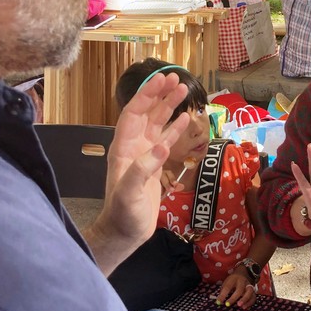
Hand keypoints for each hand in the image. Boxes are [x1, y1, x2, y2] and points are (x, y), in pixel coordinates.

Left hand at [85, 73, 188, 274]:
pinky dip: (176, 128)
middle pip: (146, 113)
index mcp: (123, 148)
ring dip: (169, 107)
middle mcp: (133, 146)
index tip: (161, 80)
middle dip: (159, 94)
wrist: (124, 232)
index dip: (147, 96)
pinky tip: (187, 118)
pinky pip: (166, 140)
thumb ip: (141, 170)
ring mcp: (144, 154)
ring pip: (157, 123)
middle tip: (176, 78)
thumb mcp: (129, 194)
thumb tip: (161, 147)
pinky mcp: (154, 165)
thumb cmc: (124, 214)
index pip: (134, 113)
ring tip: (184, 90)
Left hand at [217, 271, 257, 308]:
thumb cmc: (232, 281)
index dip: (222, 295)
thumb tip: (218, 302)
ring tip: (241, 307)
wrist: (243, 273)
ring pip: (249, 292)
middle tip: (228, 304)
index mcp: (233, 279)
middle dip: (234, 298)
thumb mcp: (226, 283)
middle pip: (239, 289)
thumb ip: (223, 292)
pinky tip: (245, 308)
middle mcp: (242, 281)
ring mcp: (249, 286)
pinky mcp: (253, 291)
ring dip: (245, 300)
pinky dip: (250, 303)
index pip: (227, 287)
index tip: (218, 302)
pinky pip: (253, 297)